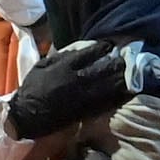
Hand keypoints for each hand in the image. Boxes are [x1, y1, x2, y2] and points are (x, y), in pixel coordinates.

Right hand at [5, 38, 138, 139]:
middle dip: (116, 62)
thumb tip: (74, 49)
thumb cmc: (32, 88)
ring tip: (131, 72)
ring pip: (108, 84)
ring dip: (121, 78)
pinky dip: (117, 96)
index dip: (102, 48)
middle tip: (127, 58)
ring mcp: (83, 95)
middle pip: (103, 68)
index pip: (89, 53)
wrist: (28, 114)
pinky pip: (106, 101)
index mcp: (65, 66)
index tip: (110, 45)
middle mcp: (77, 78)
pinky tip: (126, 91)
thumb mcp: (41, 66)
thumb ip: (58, 57)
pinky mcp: (86, 110)